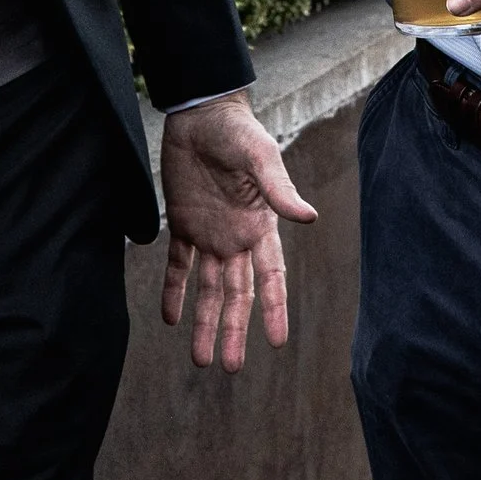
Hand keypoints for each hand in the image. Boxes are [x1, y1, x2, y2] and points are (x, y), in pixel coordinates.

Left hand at [160, 93, 317, 370]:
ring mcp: (209, 233)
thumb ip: (280, 189)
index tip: (278, 342)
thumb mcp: (261, 157)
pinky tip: (170, 318)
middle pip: (237, 294)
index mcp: (260, 226)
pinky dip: (174, 291)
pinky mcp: (182, 223)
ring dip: (204, 321)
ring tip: (200, 359)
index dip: (274, 310)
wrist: (200, 113)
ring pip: (208, 288)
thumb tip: (309, 218)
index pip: (271, 278)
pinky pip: (177, 265)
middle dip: (234, 330)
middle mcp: (237, 238)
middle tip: (229, 366)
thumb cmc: (238, 132)